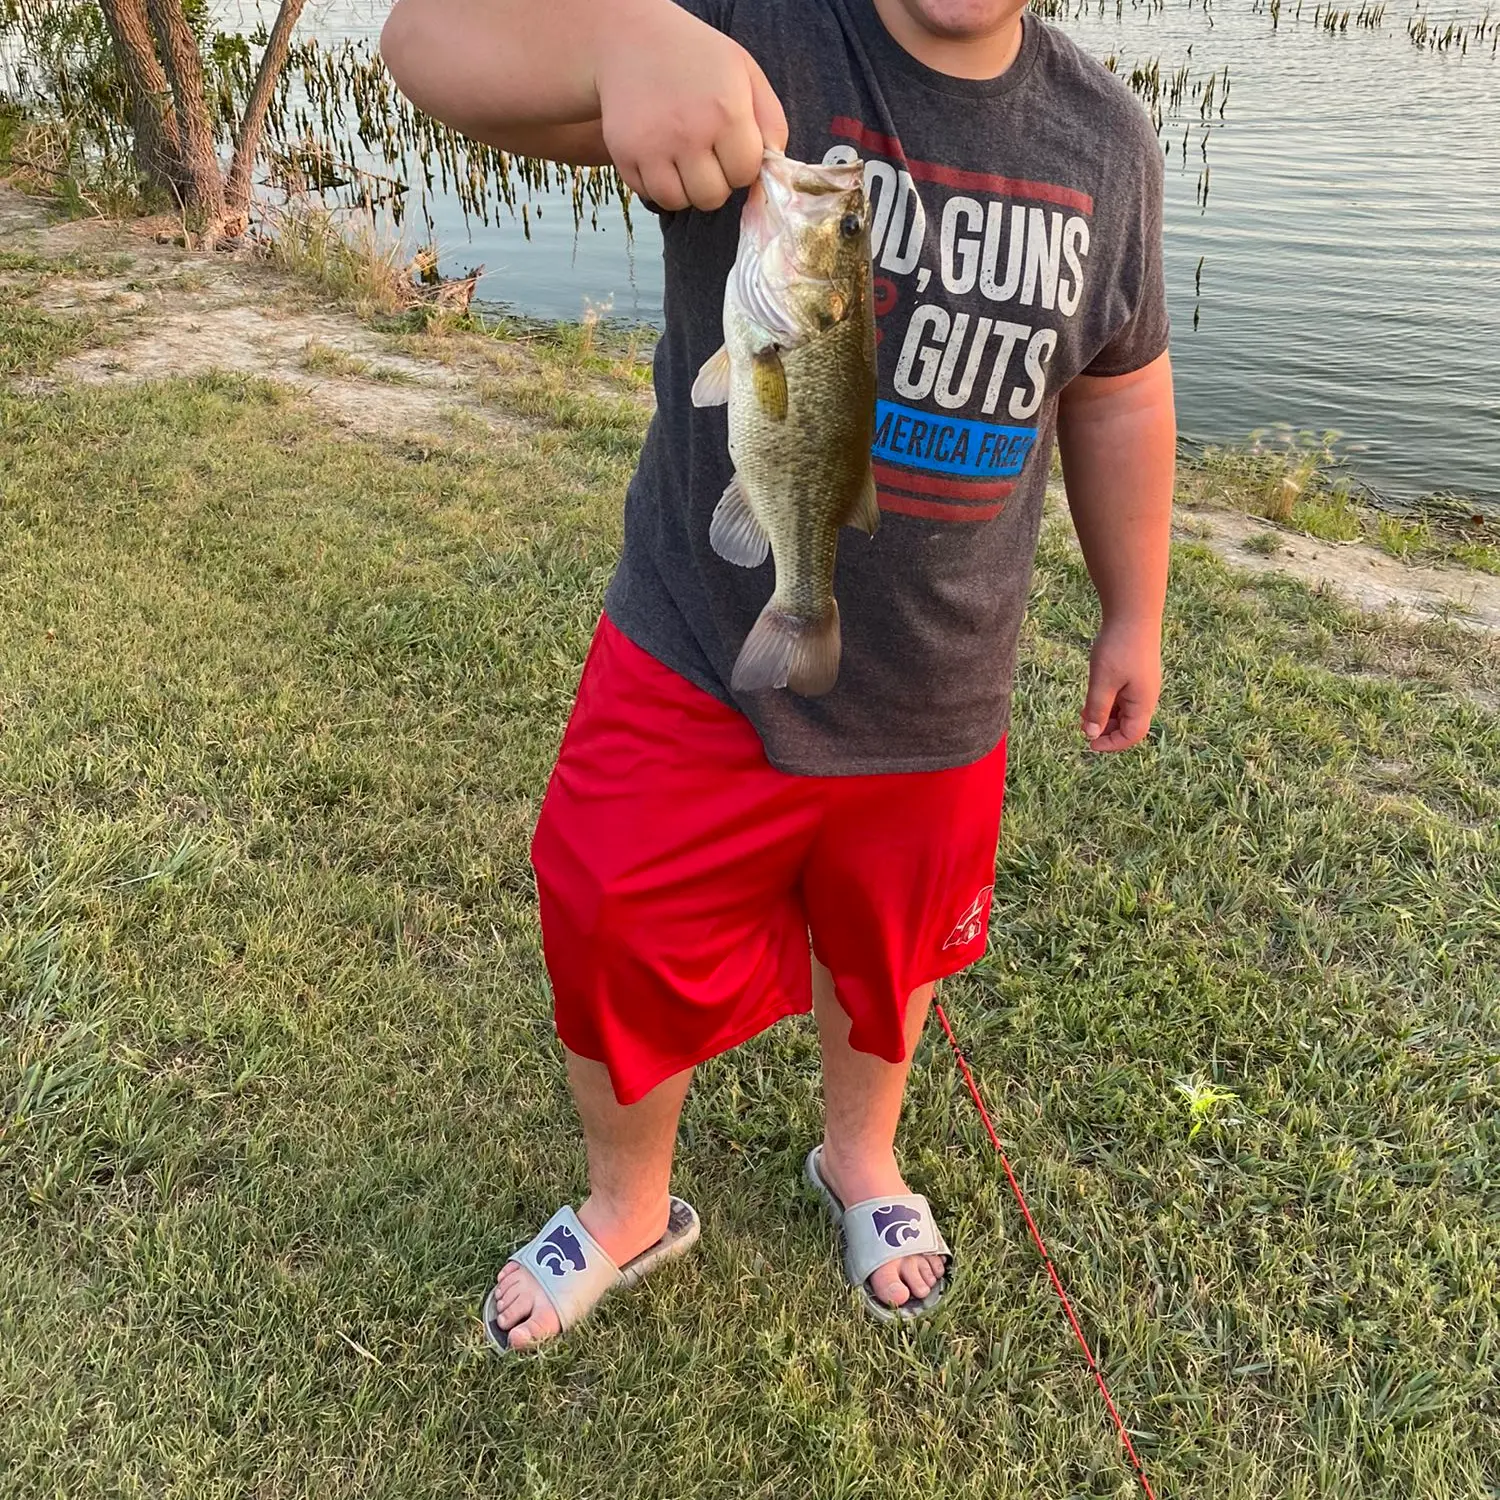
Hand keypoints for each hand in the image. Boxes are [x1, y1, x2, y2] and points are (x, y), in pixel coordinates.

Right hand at [595, 1, 787, 211]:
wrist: (631, 38)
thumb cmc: (695, 56)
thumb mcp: (745, 72)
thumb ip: (771, 120)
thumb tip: (774, 167)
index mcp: (725, 111)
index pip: (745, 174)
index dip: (741, 166)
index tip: (730, 148)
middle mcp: (688, 132)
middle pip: (712, 197)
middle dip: (714, 182)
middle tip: (706, 155)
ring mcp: (652, 146)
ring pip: (679, 202)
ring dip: (685, 188)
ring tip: (683, 158)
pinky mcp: (624, 154)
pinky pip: (649, 194)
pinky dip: (657, 183)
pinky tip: (660, 155)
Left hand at [1080, 619, 1161, 752]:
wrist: (1132, 613)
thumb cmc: (1118, 647)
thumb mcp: (1102, 681)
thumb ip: (1097, 709)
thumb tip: (1091, 734)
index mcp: (1143, 702)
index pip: (1132, 735)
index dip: (1111, 744)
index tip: (1089, 743)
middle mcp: (1146, 696)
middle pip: (1128, 725)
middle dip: (1105, 730)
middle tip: (1082, 727)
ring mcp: (1142, 685)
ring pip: (1123, 711)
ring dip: (1104, 716)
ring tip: (1083, 713)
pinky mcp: (1135, 674)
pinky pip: (1122, 696)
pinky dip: (1107, 702)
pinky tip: (1091, 697)